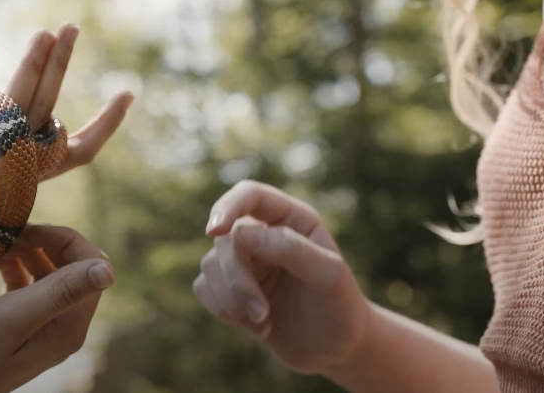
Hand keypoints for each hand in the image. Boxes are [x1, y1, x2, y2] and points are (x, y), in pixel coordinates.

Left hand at [0, 25, 134, 284]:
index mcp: (30, 170)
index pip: (82, 150)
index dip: (108, 124)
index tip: (129, 93)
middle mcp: (13, 161)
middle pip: (48, 107)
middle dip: (61, 65)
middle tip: (71, 27)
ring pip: (17, 101)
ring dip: (35, 64)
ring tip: (49, 32)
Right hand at [0, 225, 114, 392]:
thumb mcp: (12, 318)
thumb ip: (59, 292)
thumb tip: (109, 271)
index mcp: (68, 328)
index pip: (90, 267)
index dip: (63, 239)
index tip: (24, 231)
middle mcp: (62, 328)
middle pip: (71, 267)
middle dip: (43, 242)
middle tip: (7, 234)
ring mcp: (41, 328)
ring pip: (48, 273)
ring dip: (27, 253)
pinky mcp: (19, 326)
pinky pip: (29, 286)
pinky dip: (14, 267)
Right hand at [194, 180, 374, 374]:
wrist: (336, 348)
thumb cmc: (340, 308)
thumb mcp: (327, 276)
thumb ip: (289, 248)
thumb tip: (240, 232)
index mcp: (291, 219)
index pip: (249, 195)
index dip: (228, 207)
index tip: (214, 230)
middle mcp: (264, 233)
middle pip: (225, 239)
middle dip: (237, 279)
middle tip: (261, 311)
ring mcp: (245, 261)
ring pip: (210, 265)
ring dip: (232, 300)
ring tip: (264, 322)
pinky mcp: (230, 288)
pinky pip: (204, 288)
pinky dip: (224, 310)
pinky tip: (256, 325)